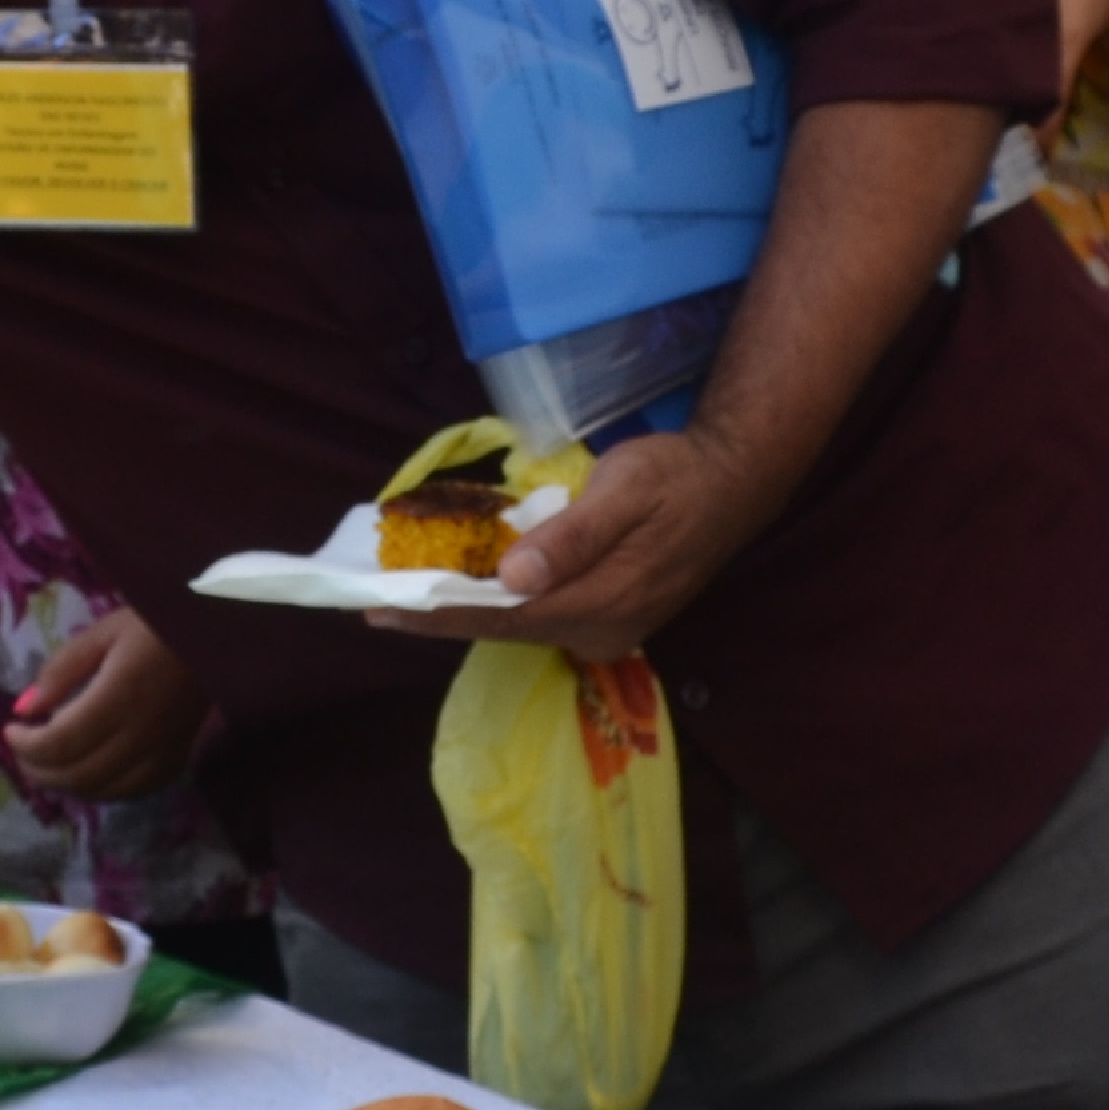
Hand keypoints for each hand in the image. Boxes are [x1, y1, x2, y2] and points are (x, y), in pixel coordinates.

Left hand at [0, 607, 204, 801]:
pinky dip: (100, 789)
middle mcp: (142, 733)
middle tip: (22, 748)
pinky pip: (131, 792)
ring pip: (102, 790)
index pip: (60, 743)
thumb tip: (24, 709)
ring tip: (47, 761)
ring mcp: (162, 753)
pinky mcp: (176, 762)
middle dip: (38, 769)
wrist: (219, 635)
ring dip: (65, 783)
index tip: (10, 728)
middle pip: (77, 774)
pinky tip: (86, 771)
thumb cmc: (156, 625)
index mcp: (120, 696)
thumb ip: (61, 671)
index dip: (26, 745)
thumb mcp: (103, 633)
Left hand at [379, 428, 761, 656]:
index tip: (381, 610)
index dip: (438, 613)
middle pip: (505, 627)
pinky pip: (543, 617)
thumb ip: (571, 537)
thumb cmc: (674, 477)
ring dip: (466, 609)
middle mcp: (600, 631)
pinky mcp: (610, 622)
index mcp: (601, 601)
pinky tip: (468, 586)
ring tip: (407, 594)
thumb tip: (513, 577)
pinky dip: (501, 603)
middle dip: (439, 614)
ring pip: (521, 625)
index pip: (502, 616)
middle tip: (376, 601)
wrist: (733, 485)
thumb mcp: (625, 489)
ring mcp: (607, 632)